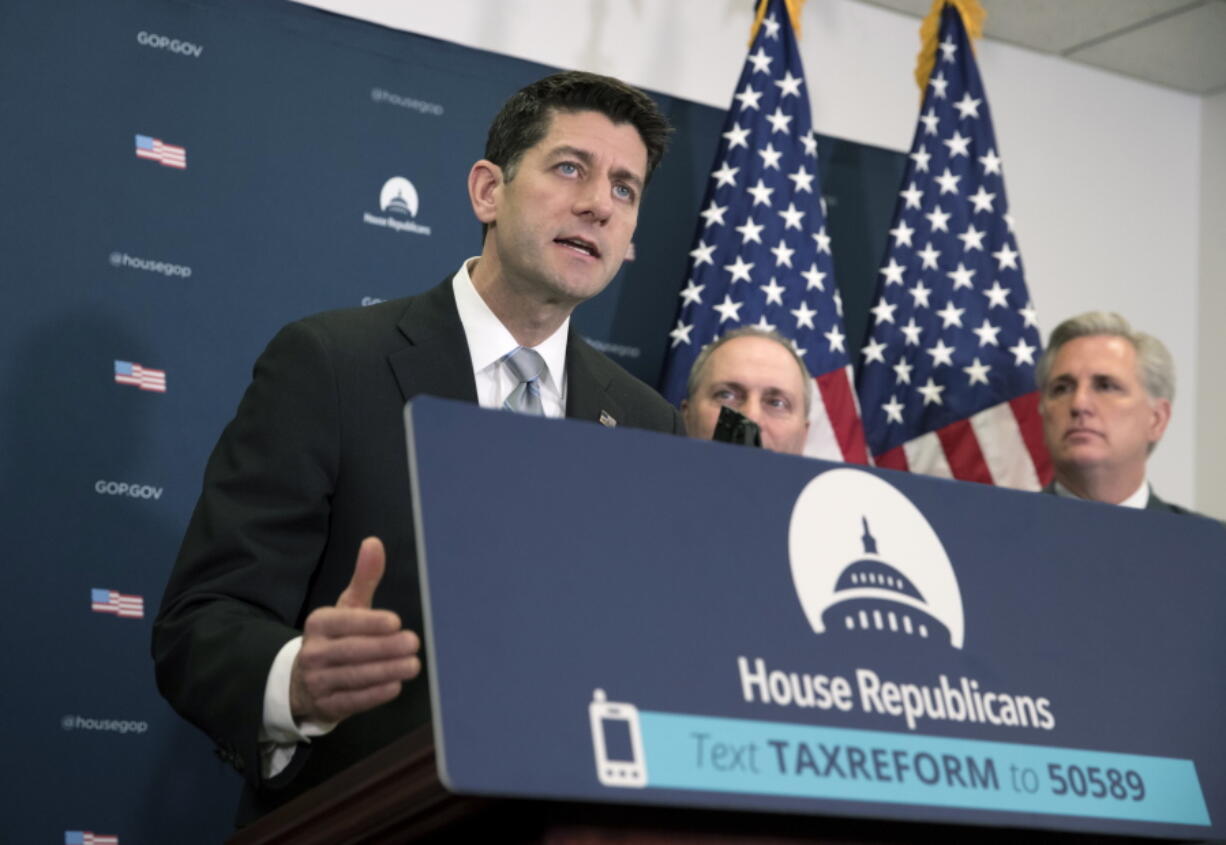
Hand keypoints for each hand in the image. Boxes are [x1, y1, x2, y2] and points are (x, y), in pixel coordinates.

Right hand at [289, 537, 420, 724]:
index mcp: (318, 624)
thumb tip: (374, 542)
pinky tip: (395, 686)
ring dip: (385, 671)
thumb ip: (363, 578)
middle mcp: (313, 652)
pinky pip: (352, 701)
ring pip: (354, 676)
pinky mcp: (326, 706)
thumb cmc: (336, 637)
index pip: (344, 622)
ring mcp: (317, 681)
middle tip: (413, 643)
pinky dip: (374, 694)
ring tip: (412, 664)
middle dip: (385, 648)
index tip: (396, 622)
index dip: (369, 623)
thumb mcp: (346, 607)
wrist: (303, 681)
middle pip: (352, 650)